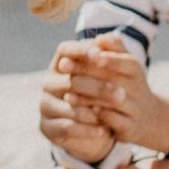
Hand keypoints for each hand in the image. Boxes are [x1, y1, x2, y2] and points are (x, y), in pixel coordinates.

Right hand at [39, 39, 115, 162]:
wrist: (99, 126)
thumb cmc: (105, 94)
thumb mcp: (111, 74)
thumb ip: (109, 54)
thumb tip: (105, 38)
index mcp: (61, 64)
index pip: (64, 50)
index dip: (80, 52)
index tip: (100, 56)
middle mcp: (49, 83)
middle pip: (69, 81)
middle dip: (97, 87)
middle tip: (122, 94)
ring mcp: (45, 105)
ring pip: (68, 106)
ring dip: (93, 111)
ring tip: (114, 116)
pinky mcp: (46, 127)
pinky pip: (66, 127)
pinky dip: (87, 130)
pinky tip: (104, 130)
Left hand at [62, 35, 168, 155]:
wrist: (148, 118)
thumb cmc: (128, 84)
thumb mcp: (126, 65)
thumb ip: (114, 48)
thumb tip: (100, 37)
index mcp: (136, 70)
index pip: (125, 62)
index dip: (109, 58)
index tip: (89, 53)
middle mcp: (138, 89)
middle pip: (114, 80)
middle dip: (86, 73)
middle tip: (62, 66)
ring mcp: (135, 109)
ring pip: (111, 102)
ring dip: (87, 97)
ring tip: (66, 93)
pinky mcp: (130, 128)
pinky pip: (113, 122)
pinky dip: (97, 117)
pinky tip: (79, 113)